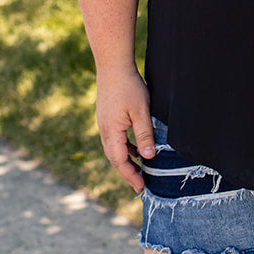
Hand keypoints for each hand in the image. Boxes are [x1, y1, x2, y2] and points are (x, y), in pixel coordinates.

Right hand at [95, 68, 154, 191]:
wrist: (112, 65)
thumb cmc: (128, 86)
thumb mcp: (141, 111)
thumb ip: (144, 134)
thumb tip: (148, 157)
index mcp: (111, 132)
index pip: (120, 161)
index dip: (130, 176)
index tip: (141, 188)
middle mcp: (105, 131)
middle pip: (115, 159)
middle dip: (128, 173)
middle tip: (141, 185)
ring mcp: (105, 124)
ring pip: (115, 149)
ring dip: (127, 161)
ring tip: (140, 171)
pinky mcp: (108, 118)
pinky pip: (116, 139)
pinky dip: (126, 148)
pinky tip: (137, 150)